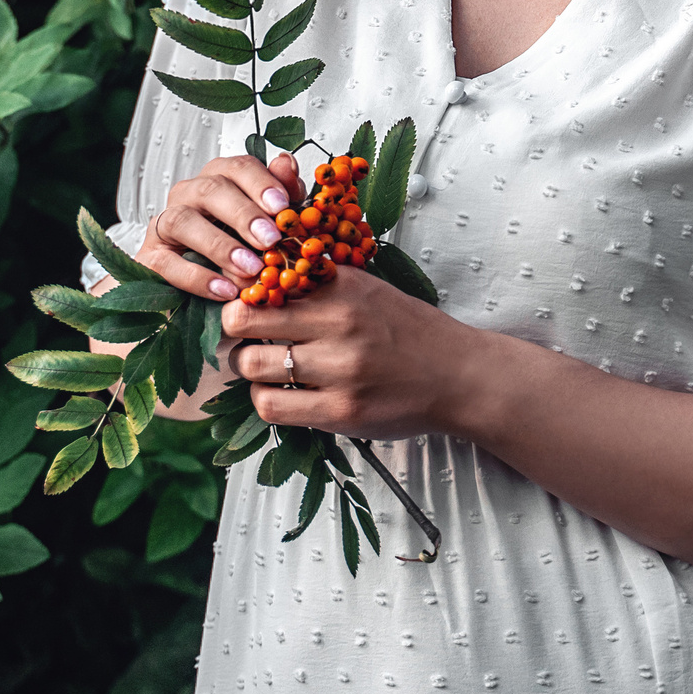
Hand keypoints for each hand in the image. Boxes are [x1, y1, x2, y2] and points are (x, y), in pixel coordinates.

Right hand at [133, 151, 305, 300]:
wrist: (205, 295)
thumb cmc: (243, 249)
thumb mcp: (271, 224)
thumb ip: (282, 195)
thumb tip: (285, 163)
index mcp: (220, 179)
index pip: (238, 167)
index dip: (260, 183)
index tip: (282, 206)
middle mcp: (189, 194)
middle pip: (210, 189)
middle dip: (243, 214)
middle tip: (270, 239)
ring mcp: (165, 224)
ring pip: (183, 221)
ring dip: (219, 245)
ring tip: (250, 268)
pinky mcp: (150, 257)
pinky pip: (167, 263)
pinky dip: (197, 277)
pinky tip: (225, 290)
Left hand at [221, 265, 487, 440]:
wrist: (459, 375)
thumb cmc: (409, 331)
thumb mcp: (368, 290)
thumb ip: (319, 285)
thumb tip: (257, 282)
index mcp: (343, 286)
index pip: (263, 281)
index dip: (242, 294)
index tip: (244, 305)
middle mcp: (339, 323)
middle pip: (244, 321)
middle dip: (233, 332)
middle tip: (243, 339)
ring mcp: (340, 370)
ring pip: (252, 366)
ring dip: (249, 369)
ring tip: (265, 368)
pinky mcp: (341, 412)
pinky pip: (273, 406)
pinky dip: (267, 400)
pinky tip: (284, 394)